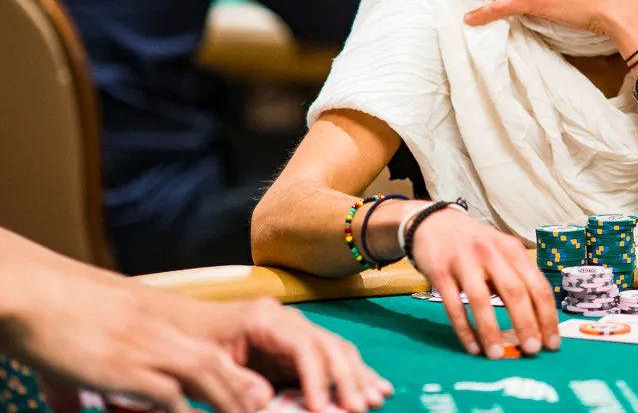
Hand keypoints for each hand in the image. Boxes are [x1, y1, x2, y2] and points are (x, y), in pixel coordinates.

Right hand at [6, 273, 271, 412]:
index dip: (234, 372)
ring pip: (204, 371)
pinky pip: (165, 393)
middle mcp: (157, 333)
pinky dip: (182, 411)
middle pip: (215, 360)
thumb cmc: (52, 316)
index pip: (206, 348)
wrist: (30, 293)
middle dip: (243, 386)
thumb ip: (96, 378)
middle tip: (266, 405)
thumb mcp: (89, 344)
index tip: (254, 393)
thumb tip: (77, 409)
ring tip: (253, 411)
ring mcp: (143, 348)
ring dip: (230, 395)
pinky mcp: (122, 366)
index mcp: (155, 324)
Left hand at [162, 297, 392, 412]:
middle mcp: (287, 320)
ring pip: (336, 349)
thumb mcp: (203, 367)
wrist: (174, 326)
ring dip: (357, 375)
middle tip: (364, 408)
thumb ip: (233, 385)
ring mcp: (293, 330)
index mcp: (265, 319)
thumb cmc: (186, 346)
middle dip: (349, 378)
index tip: (326, 410)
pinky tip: (370, 386)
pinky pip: (329, 356)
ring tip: (378, 398)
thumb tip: (266, 402)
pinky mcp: (294, 346)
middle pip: (329, 345)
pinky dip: (350, 372)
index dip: (319, 379)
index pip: (305, 347)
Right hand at [407, 207, 560, 359]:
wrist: (434, 223)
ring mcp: (464, 261)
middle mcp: (491, 253)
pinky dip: (464, 329)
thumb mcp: (501, 252)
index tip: (552, 343)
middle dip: (526, 323)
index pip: (538, 284)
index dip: (548, 316)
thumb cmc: (475, 244)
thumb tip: (534, 323)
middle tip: (532, 350)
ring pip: (480, 300)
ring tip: (498, 355)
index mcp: (512, 249)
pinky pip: (453, 305)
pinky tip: (473, 347)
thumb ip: (516, 279)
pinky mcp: (440, 272)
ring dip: (491, 331)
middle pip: (514, 291)